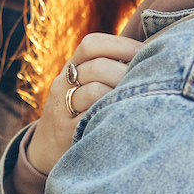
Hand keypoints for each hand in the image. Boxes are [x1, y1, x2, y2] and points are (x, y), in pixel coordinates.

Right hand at [17, 33, 142, 193]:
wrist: (44, 149)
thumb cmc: (77, 113)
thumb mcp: (82, 87)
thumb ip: (106, 70)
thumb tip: (150, 54)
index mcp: (70, 69)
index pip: (91, 45)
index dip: (120, 44)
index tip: (145, 51)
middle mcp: (62, 85)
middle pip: (97, 67)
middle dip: (126, 72)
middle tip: (149, 80)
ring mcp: (62, 109)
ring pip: (94, 91)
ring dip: (121, 94)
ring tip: (139, 99)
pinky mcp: (66, 133)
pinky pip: (91, 119)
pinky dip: (111, 115)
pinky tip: (126, 117)